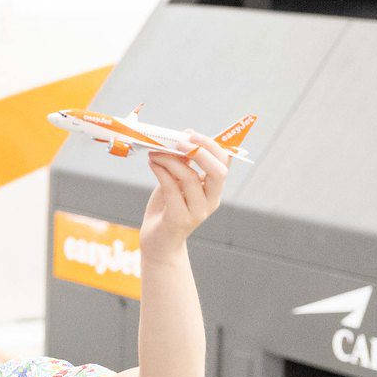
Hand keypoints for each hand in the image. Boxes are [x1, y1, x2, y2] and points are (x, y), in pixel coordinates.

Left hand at [139, 133, 228, 257]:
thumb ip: (182, 166)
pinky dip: (161, 171)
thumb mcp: (176, 184)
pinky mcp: (180, 219)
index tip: (190, 133)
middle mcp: (211, 201)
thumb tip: (184, 139)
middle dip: (200, 152)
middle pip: (218, 171)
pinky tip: (152, 163)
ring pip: (190, 178)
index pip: (224, 163)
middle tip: (180, 140)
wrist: (158, 243)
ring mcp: (198, 212)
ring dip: (171, 159)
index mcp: (214, 190)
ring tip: (155, 152)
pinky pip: (171, 189)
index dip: (210, 145)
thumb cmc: (166, 209)